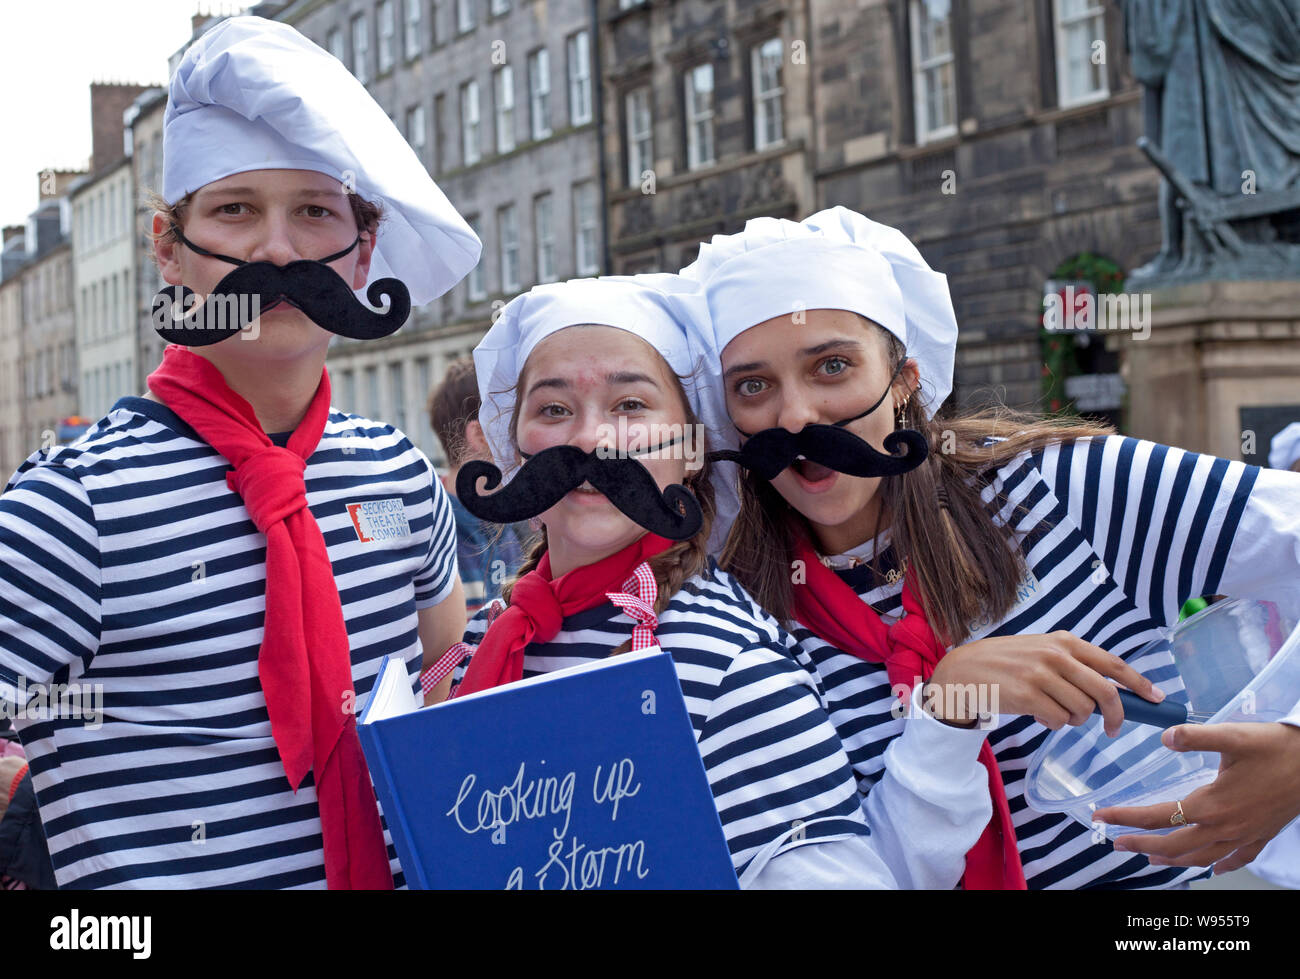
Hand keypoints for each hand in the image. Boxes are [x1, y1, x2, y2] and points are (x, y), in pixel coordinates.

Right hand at [924, 631, 1163, 734]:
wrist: (963, 670)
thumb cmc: (1006, 663)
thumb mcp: (1041, 651)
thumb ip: (1073, 665)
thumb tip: (1112, 692)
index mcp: (1064, 641)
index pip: (1113, 663)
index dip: (1139, 683)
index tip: (1157, 698)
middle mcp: (1056, 655)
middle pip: (1105, 692)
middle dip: (1116, 716)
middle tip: (1113, 729)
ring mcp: (1041, 675)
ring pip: (1082, 711)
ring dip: (1073, 719)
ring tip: (1054, 711)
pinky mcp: (1028, 695)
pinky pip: (1059, 720)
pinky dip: (1054, 724)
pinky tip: (1039, 716)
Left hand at [1095, 721, 1299, 871]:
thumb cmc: (1275, 747)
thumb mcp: (1232, 735)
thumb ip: (1194, 736)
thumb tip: (1164, 738)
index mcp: (1212, 804)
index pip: (1159, 816)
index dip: (1127, 818)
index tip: (1101, 817)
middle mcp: (1225, 827)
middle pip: (1175, 845)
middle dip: (1141, 845)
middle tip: (1116, 843)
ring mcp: (1245, 835)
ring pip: (1202, 857)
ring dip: (1173, 860)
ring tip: (1152, 859)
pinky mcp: (1262, 835)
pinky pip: (1237, 859)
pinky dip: (1220, 866)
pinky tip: (1212, 869)